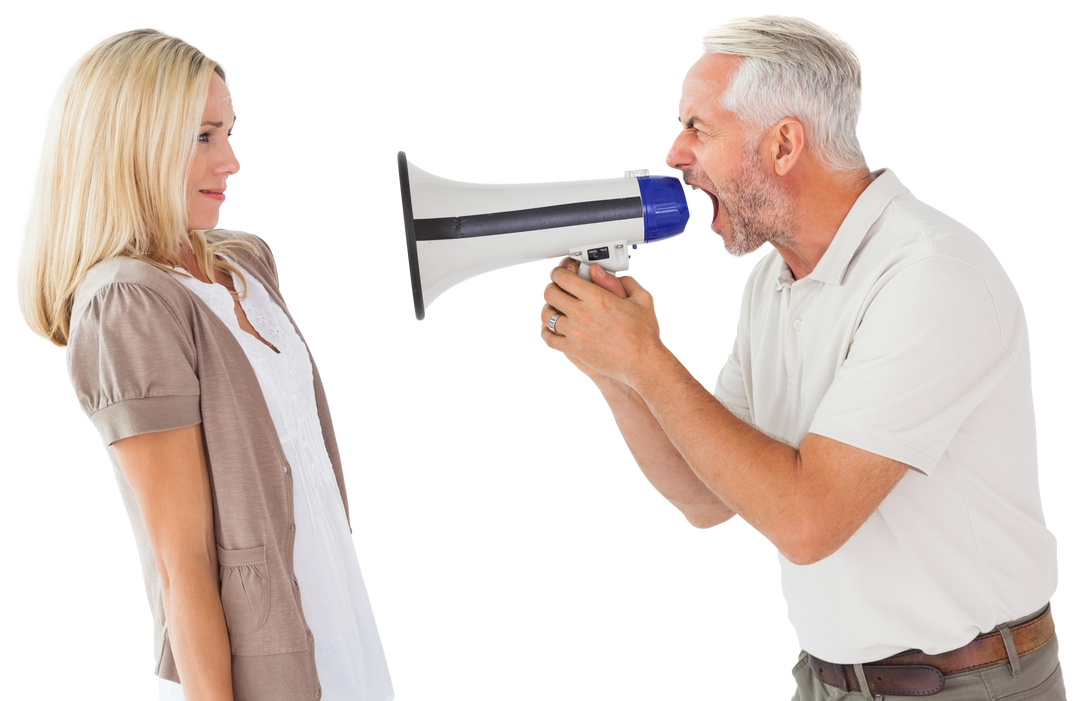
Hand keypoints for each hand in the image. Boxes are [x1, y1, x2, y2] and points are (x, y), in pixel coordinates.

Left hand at [538, 258, 664, 388]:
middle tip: (555, 289)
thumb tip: (608, 273)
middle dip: (551, 288)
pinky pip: (549, 339)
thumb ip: (625, 282)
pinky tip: (553, 330)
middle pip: (550, 293)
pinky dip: (547, 332)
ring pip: (547, 316)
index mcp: (597, 298)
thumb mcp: (642, 299)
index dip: (558, 272)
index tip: (560, 274)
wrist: (643, 363)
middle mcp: (583, 314)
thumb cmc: (644, 334)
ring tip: (554, 309)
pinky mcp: (574, 350)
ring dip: (549, 310)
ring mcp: (576, 333)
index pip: (563, 278)